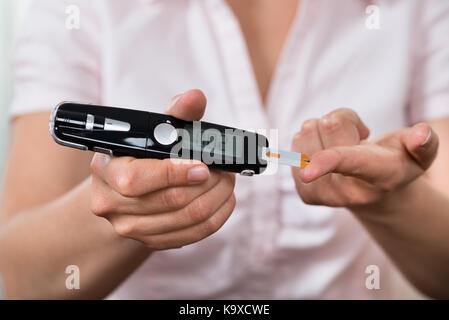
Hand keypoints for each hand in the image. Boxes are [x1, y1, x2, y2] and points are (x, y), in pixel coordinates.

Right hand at [90, 90, 235, 249]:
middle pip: (170, 201)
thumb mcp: (152, 130)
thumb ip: (175, 114)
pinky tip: (223, 201)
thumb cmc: (142, 154)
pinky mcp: (150, 241)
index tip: (204, 166)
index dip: (174, 173)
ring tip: (227, 182)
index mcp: (107, 169)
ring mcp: (129, 227)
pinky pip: (192, 235)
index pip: (136, 180)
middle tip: (226, 170)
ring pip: (186, 220)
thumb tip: (195, 97)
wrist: (124, 190)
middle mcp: (111, 203)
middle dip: (208, 184)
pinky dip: (216, 217)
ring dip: (217, 199)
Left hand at [291, 108, 438, 208]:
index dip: (326, 162)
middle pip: (327, 124)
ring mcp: (323, 195)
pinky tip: (328, 155)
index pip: (349, 162)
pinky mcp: (305, 194)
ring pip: (307, 130)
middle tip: (357, 138)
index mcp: (378, 177)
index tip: (308, 172)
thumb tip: (422, 134)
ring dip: (324, 131)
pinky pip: (295, 143)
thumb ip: (425, 144)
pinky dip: (311, 142)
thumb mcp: (419, 155)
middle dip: (342, 121)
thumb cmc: (396, 163)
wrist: (375, 195)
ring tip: (343, 146)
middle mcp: (347, 191)